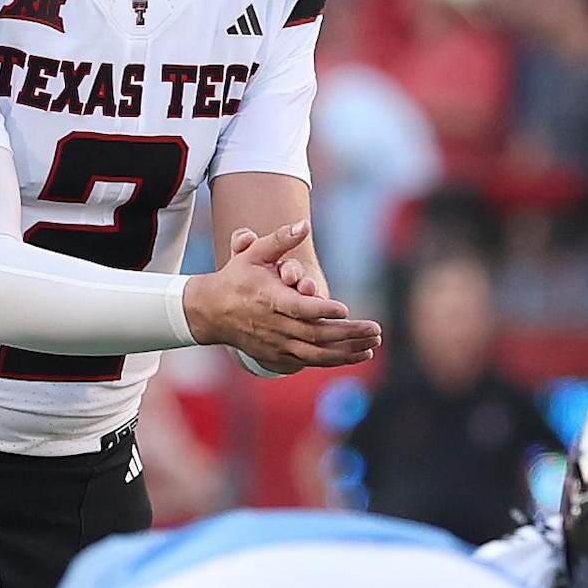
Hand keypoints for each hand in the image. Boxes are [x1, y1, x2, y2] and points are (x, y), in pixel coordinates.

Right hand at [184, 218, 379, 372]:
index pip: (299, 308)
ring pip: (315, 354)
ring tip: (371, 348)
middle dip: (348, 334)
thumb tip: (304, 224)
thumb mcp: (254, 253)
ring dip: (346, 353)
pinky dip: (332, 361)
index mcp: (270, 300)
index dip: (322, 310)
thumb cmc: (237, 278)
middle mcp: (274, 326)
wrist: (211, 312)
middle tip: (375, 331)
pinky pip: (309, 362)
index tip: (346, 309)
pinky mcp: (277, 357)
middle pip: (315, 335)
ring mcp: (276, 345)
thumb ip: (280, 239)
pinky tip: (354, 355)